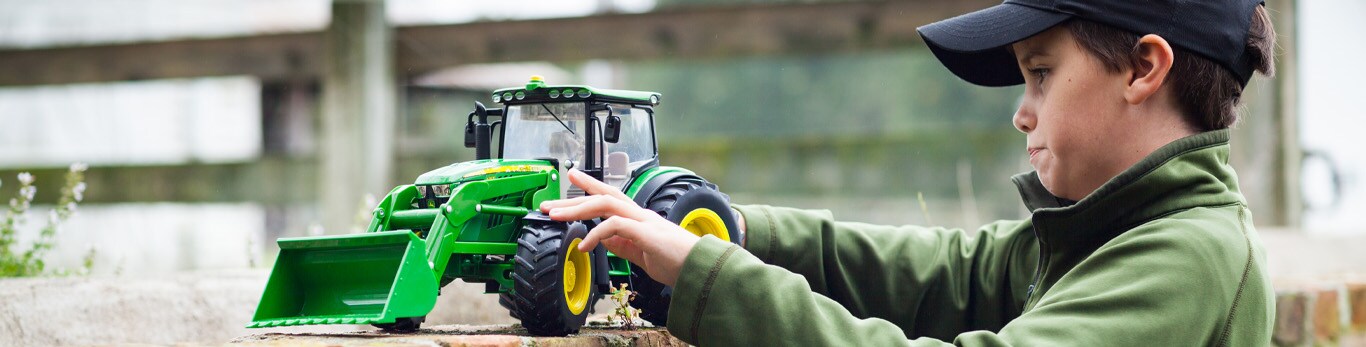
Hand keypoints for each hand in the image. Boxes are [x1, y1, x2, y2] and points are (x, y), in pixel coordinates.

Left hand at [539, 169, 700, 286]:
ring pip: (606, 204)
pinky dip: (596, 233)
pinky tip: (585, 246)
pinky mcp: (646, 233)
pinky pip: (615, 226)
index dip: (589, 186)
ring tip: (557, 218)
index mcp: (639, 219)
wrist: (702, 271)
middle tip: (548, 205)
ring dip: (578, 209)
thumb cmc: (678, 263)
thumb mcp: (642, 254)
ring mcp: (644, 221)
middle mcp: (640, 215)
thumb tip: (603, 240)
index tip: (571, 178)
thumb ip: (624, 246)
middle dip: (573, 199)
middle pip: (603, 196)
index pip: (610, 196)